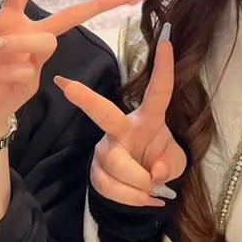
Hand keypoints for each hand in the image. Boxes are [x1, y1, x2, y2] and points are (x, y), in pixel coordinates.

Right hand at [55, 23, 185, 207]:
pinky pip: (110, 187)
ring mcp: (105, 148)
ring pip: (116, 165)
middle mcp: (121, 129)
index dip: (164, 69)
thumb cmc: (160, 162)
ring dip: (140, 186)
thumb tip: (153, 172)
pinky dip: (131, 198)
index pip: (159, 92)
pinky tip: (144, 199)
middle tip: (66, 85)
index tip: (168, 42)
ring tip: (154, 193)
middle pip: (104, 113)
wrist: (145, 188)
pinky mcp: (96, 170)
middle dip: (86, 98)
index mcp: (148, 119)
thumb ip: (169, 165)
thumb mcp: (175, 164)